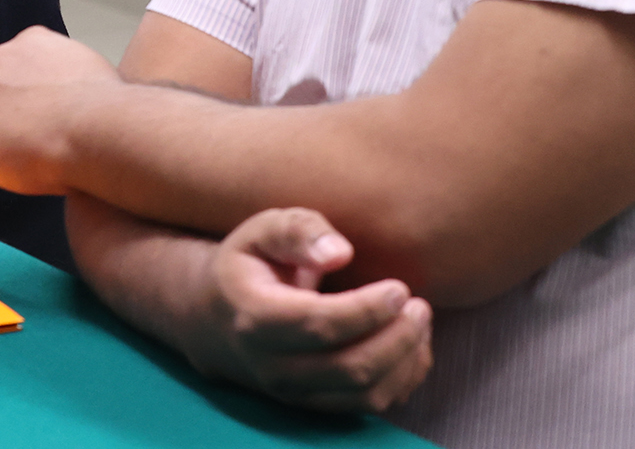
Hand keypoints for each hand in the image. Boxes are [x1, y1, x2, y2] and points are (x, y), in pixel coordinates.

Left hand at [0, 25, 122, 194]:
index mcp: (29, 43)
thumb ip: (68, 71)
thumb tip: (76, 88)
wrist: (95, 129)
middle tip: (14, 143)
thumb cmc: (105, 111)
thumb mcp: (91, 69)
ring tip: (2, 161)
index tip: (26, 118)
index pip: (5, 68)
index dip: (11, 97)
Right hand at [172, 205, 433, 414]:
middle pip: (350, 367)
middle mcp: (271, 365)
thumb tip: (340, 253)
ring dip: (404, 361)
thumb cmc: (249, 265)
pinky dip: (400, 379)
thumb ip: (299, 231)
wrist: (215, 317)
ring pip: (365, 394)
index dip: (367, 309)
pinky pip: (369, 405)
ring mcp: (293, 393)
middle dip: (397, 338)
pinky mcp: (313, 405)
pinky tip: (409, 346)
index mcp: (255, 317)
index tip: (399, 288)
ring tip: (418, 323)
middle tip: (419, 306)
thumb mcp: (262, 230)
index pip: (321, 324)